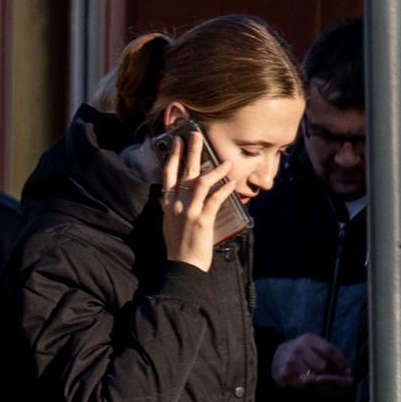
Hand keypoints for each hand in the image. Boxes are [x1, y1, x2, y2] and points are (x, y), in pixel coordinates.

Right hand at [155, 126, 251, 270]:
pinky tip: (232, 182)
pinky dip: (224, 190)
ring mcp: (188, 212)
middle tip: (196, 135)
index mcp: (168, 204)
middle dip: (190, 153)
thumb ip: (177, 206)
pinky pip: (214, 200)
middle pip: (183, 173)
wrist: (182, 265)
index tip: (177, 141)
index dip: (173, 157)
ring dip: (215, 171)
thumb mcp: (172, 222)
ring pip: (201, 184)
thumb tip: (184, 192)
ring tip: (227, 161)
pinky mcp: (201, 220)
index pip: (168, 175)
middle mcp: (176, 205)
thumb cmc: (180, 245)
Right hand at [271, 335, 352, 390]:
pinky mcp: (284, 376)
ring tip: (319, 379)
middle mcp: (298, 350)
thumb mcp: (315, 346)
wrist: (276, 356)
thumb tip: (348, 371)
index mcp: (308, 339)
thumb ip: (330, 354)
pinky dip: (310, 387)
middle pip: (323, 366)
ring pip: (314, 378)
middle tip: (330, 376)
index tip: (349, 371)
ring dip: (320, 381)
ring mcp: (290, 363)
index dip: (341, 362)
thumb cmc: (303, 352)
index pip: (330, 350)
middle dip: (329, 372)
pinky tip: (309, 383)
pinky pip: (304, 386)